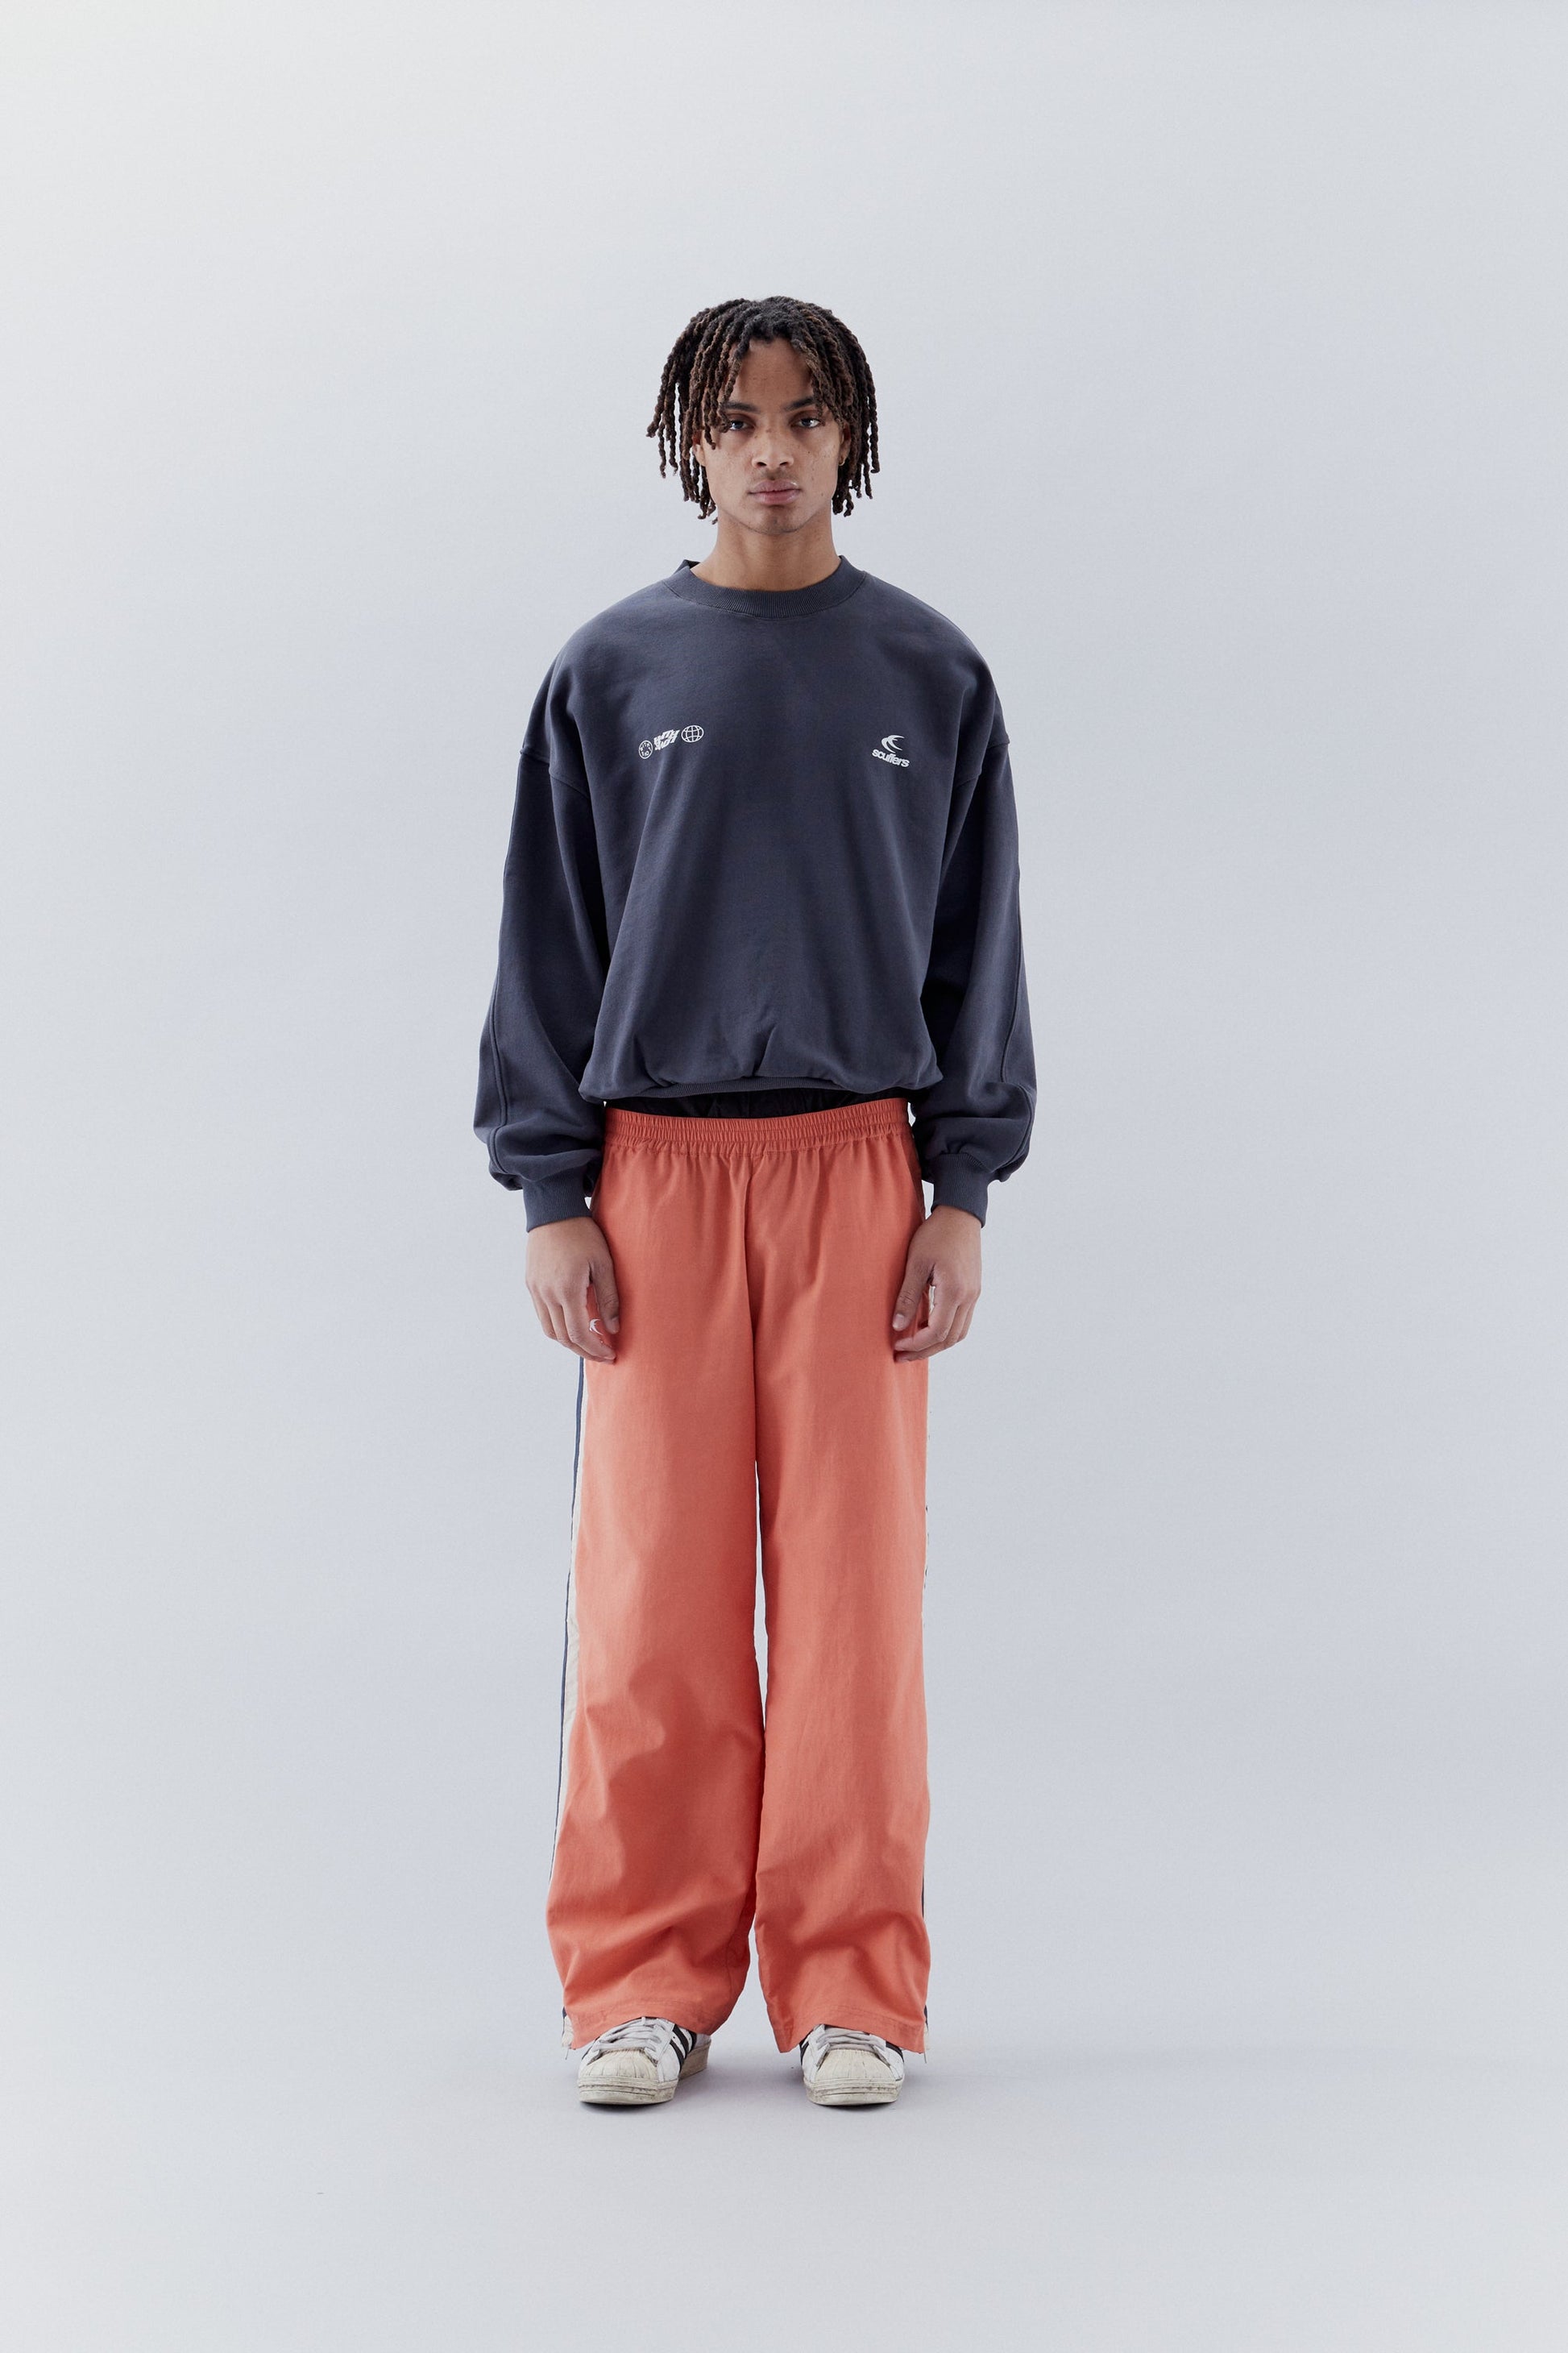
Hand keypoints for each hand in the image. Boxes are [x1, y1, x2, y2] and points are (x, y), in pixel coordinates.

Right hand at [526, 1215, 619, 1361]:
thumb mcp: (604, 1263)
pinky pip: (542, 1315)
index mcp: (566, 1290)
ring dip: (569, 1342)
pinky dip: (557, 1327)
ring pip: (550, 1330)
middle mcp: (547, 1294)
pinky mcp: (531, 1284)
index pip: (579, 1334)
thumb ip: (609, 1298)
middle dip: (584, 1351)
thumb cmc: (583, 1234)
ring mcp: (536, 1290)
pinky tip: (573, 1323)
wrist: (553, 1211)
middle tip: (602, 1355)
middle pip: (563, 1338)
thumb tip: (612, 1328)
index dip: (595, 1349)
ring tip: (589, 1342)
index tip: (610, 1355)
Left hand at [891, 1204, 981, 1357]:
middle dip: (924, 1351)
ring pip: (959, 1334)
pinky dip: (946, 1332)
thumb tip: (897, 1325)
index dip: (916, 1344)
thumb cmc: (936, 1234)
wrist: (961, 1214)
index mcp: (954, 1291)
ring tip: (914, 1346)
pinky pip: (963, 1321)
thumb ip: (907, 1296)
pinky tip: (928, 1329)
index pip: (936, 1332)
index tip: (896, 1344)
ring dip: (937, 1344)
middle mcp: (969, 1297)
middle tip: (901, 1356)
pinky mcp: (974, 1291)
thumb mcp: (916, 1262)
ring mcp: (974, 1295)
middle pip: (949, 1339)